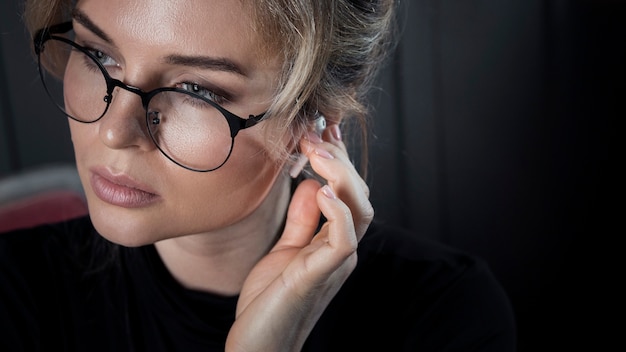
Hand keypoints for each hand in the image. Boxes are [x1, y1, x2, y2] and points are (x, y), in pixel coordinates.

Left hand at [225, 124, 373, 350]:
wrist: (258, 348)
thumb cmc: (269, 302)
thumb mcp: (284, 249)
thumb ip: (302, 218)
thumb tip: (312, 182)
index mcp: (333, 241)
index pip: (347, 192)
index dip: (340, 158)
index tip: (325, 128)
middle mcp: (341, 249)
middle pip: (359, 195)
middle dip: (339, 159)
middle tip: (314, 134)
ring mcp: (334, 262)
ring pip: (360, 211)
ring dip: (341, 176)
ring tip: (317, 151)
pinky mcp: (320, 275)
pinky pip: (344, 240)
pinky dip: (339, 211)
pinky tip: (321, 188)